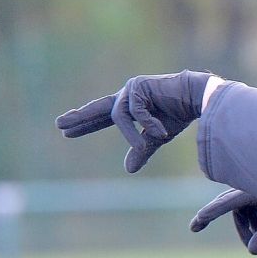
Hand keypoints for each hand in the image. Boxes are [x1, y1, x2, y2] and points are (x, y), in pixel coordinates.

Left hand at [55, 70, 210, 172]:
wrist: (197, 97)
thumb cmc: (180, 114)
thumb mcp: (158, 137)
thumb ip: (143, 149)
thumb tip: (129, 170)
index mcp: (129, 107)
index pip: (101, 117)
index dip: (85, 124)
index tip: (65, 131)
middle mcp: (126, 96)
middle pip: (97, 108)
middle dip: (79, 117)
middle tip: (59, 124)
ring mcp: (131, 89)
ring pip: (119, 117)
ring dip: (130, 135)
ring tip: (140, 148)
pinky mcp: (139, 87)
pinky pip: (136, 112)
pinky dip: (149, 124)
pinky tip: (161, 131)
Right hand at [189, 189, 256, 254]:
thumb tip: (252, 251)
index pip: (230, 202)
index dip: (211, 213)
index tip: (194, 226)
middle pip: (231, 203)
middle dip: (215, 214)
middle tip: (195, 227)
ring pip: (244, 208)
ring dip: (248, 225)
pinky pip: (253, 205)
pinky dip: (255, 219)